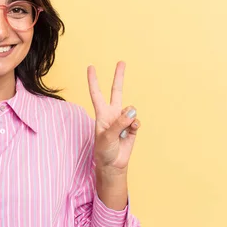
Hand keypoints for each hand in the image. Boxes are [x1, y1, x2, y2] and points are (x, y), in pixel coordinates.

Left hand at [87, 61, 140, 175]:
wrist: (112, 164)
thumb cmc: (103, 151)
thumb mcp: (106, 137)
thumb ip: (119, 123)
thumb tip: (132, 111)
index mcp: (101, 114)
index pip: (96, 93)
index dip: (93, 80)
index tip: (90, 67)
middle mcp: (112, 114)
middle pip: (116, 91)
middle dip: (119, 77)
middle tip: (121, 62)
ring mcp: (123, 120)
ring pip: (130, 109)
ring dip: (128, 119)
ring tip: (122, 132)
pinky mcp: (133, 127)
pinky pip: (136, 121)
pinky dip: (135, 126)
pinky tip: (131, 132)